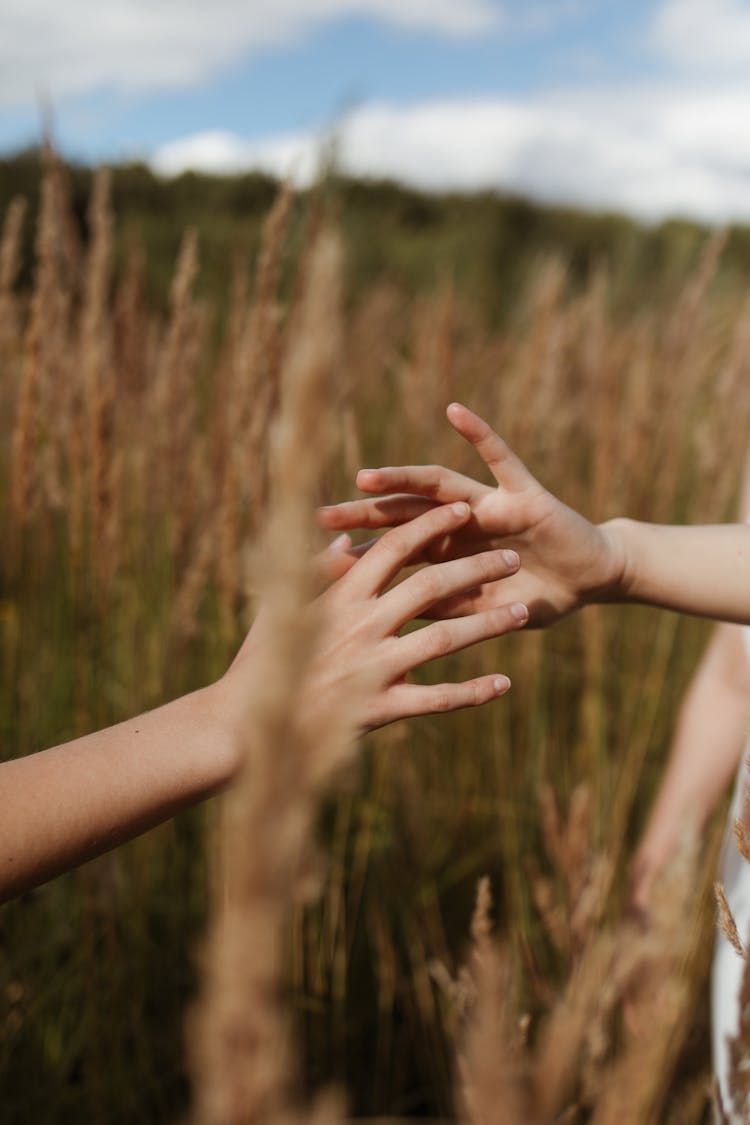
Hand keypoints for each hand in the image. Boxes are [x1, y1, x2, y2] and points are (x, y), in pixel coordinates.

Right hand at [230, 502, 528, 733]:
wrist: (246, 729)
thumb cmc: (261, 665)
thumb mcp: (281, 610)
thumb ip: (315, 573)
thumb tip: (345, 540)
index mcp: (339, 597)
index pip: (394, 549)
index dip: (431, 525)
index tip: (464, 510)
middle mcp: (360, 627)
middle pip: (431, 587)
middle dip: (476, 568)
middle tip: (512, 558)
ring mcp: (373, 668)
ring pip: (443, 638)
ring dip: (487, 624)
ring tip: (522, 612)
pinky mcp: (381, 709)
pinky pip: (437, 699)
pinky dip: (471, 691)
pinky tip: (503, 683)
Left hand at [320, 403, 624, 626]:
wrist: (591, 580)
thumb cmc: (536, 596)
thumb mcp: (482, 611)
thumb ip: (444, 606)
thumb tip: (389, 620)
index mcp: (446, 552)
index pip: (393, 549)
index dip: (357, 554)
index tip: (311, 561)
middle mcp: (460, 523)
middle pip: (403, 514)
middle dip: (362, 515)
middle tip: (317, 517)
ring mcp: (490, 504)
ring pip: (438, 486)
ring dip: (402, 480)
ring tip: (364, 476)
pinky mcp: (525, 494)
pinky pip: (500, 459)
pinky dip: (478, 434)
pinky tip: (453, 411)